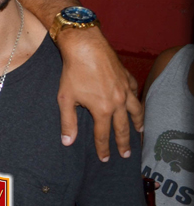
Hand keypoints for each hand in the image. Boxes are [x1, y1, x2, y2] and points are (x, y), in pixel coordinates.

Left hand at [57, 28, 142, 160]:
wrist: (85, 47)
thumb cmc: (73, 72)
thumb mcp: (66, 99)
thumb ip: (68, 122)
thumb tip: (67, 142)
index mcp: (102, 109)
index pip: (103, 135)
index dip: (103, 148)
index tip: (106, 159)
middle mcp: (118, 102)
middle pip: (122, 127)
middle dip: (124, 142)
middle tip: (126, 154)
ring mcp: (125, 89)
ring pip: (135, 110)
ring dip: (138, 122)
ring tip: (139, 131)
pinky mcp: (127, 76)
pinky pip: (135, 91)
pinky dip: (136, 99)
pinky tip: (136, 102)